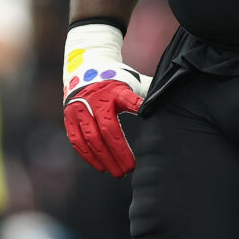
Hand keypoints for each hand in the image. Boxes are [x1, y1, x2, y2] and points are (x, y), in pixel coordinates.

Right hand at [62, 23, 146, 176]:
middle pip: (107, 130)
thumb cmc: (115, 79)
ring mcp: (79, 108)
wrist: (85, 66)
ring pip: (91, 138)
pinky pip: (77, 140)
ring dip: (104, 158)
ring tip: (116, 173)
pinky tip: (100, 166)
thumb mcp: (131, 81)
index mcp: (113, 89)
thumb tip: (170, 101)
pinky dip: (88, 155)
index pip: (127, 99)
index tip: (145, 115)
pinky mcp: (69, 116)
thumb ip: (145, 95)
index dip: (136, 105)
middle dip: (118, 152)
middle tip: (129, 170)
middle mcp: (94, 99)